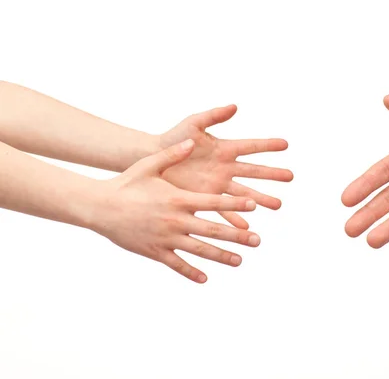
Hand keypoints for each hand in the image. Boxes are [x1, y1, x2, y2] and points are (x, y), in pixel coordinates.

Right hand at [89, 139, 259, 282]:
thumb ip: (172, 155)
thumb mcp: (149, 165)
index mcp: (178, 199)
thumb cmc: (125, 183)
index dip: (235, 204)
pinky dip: (190, 272)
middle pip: (213, 230)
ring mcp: (165, 238)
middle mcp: (175, 220)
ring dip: (221, 256)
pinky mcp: (154, 252)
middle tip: (257, 240)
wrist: (98, 207)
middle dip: (237, 236)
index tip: (254, 206)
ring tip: (240, 260)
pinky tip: (205, 279)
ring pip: (199, 250)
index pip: (213, 203)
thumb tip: (192, 142)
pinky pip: (176, 264)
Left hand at [158, 105, 292, 228]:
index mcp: (224, 149)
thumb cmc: (173, 139)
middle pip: (253, 171)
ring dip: (260, 199)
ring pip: (244, 193)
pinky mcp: (206, 198)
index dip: (268, 145)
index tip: (286, 144)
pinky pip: (224, 210)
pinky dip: (235, 218)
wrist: (153, 159)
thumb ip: (213, 116)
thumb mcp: (193, 124)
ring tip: (277, 205)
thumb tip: (235, 106)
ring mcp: (218, 184)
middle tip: (290, 177)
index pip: (251, 146)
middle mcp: (225, 167)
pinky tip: (246, 226)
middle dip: (272, 174)